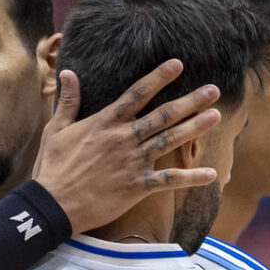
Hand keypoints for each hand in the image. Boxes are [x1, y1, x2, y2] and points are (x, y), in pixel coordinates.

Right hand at [31, 61, 221, 232]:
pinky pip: (168, 180)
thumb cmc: (52, 167)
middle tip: (214, 90)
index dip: (159, 78)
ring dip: (195, 128)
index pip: (137, 94)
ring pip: (170, 140)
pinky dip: (190, 177)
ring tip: (216, 116)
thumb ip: (68, 101)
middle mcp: (124, 138)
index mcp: (105, 122)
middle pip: (163, 115)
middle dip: (190, 101)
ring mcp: (132, 162)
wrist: (53, 204)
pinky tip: (212, 174)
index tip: (178, 64)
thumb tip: (69, 73)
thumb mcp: (56, 129)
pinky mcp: (137, 186)